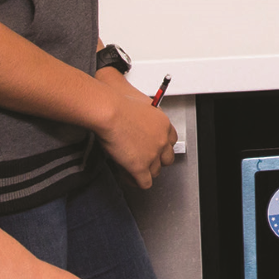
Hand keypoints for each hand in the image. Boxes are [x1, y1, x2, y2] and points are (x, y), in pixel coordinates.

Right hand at [94, 71, 175, 189]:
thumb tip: (128, 96)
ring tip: (132, 168)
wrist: (108, 111)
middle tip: (142, 159)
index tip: (153, 146)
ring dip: (144, 171)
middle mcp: (161, 139)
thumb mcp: (134, 98)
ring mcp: (152, 154)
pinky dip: (135, 181)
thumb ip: (138, 105)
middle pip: (167, 158)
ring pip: (156, 172)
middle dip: (155, 160)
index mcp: (163, 122)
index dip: (161, 145)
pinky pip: (144, 183)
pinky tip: (127, 176)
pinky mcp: (140, 167)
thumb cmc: (116, 100)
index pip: (171, 139)